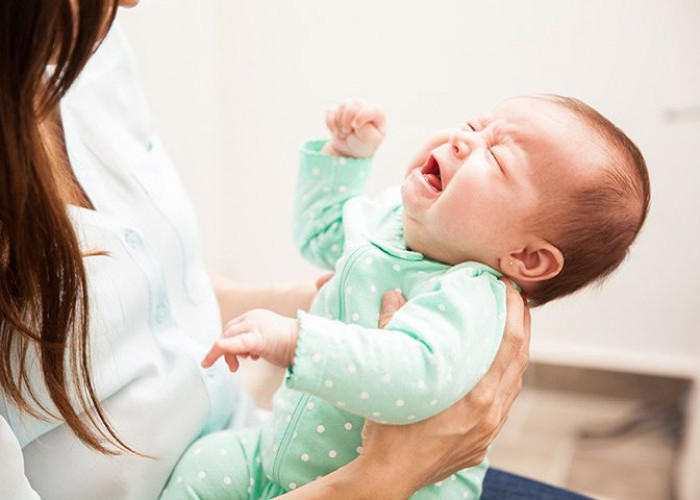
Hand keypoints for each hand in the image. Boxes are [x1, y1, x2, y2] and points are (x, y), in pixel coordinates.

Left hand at [201, 309, 298, 371]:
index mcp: (255, 316)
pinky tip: (212, 356)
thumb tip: (243, 353)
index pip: (233, 328)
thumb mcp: (267, 341)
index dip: (227, 343)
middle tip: (233, 367)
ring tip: (236, 366)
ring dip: (227, 354)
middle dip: (225, 350)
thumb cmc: (291, 345)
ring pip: (228, 337)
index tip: (230, 357)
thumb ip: (254, 343)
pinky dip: (222, 348)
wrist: (307, 345)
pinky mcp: (257, 337)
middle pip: (228, 332)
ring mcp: (254, 325)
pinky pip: (234, 343)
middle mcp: (252, 317)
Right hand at [322, 99, 385, 157]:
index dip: (361, 117)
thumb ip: (366, 128)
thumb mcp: (370, 140)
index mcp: (378, 113)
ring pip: (341, 105)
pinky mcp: (338, 109)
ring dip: (339, 123)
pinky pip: (330, 111)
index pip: (370, 109)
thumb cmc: (364, 144)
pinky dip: (330, 123)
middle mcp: (364, 106)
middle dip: (347, 121)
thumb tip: (354, 118)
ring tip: (344, 133)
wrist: (350, 150)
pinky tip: (335, 131)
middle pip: (353, 104)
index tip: (356, 127)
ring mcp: (351, 106)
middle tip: (348, 132)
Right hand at [358, 277, 530, 491]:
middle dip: (522, 324)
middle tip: (516, 297)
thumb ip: (393, 330)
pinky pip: (504, 403)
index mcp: (476, 395)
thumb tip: (393, 295)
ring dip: (516, 352)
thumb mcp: (392, 377)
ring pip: (515, 383)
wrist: (388, 478)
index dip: (514, 311)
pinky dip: (506, 378)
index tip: (510, 287)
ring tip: (510, 327)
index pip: (509, 343)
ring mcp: (489, 430)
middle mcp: (491, 413)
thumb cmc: (388, 430)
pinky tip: (496, 369)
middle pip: (520, 359)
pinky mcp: (483, 442)